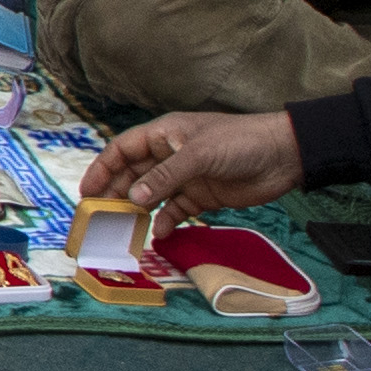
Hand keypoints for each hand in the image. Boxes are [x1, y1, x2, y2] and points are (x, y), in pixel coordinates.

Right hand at [82, 107, 303, 218]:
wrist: (283, 156)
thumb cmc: (240, 142)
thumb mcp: (198, 155)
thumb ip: (164, 177)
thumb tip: (133, 199)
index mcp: (164, 135)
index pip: (122, 150)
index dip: (102, 169)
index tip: (87, 192)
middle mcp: (170, 155)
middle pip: (133, 175)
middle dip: (116, 194)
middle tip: (99, 217)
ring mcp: (186, 177)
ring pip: (152, 195)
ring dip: (137, 211)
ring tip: (122, 229)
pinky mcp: (202, 197)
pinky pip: (175, 211)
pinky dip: (165, 222)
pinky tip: (158, 235)